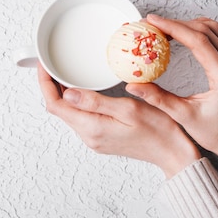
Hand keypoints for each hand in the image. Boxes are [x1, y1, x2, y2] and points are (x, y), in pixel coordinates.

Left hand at [38, 63, 199, 177]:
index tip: (44, 65)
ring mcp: (94, 138)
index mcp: (92, 128)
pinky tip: (82, 88)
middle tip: (52, 63)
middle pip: (58, 109)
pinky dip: (76, 101)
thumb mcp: (128, 110)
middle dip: (51, 85)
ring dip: (63, 93)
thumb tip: (68, 94)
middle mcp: (89, 136)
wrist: (173, 154)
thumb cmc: (158, 131)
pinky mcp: (101, 137)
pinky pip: (80, 117)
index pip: (55, 105)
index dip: (45, 83)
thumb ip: (96, 102)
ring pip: (68, 113)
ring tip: (64, 71)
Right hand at [127, 15, 217, 182]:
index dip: (174, 27)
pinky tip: (185, 32)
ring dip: (187, 23)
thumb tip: (133, 86)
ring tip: (164, 28)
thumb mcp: (182, 117)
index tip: (153, 21)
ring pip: (213, 28)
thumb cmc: (213, 132)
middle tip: (151, 24)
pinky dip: (199, 28)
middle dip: (175, 23)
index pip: (198, 41)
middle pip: (204, 30)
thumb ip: (157, 99)